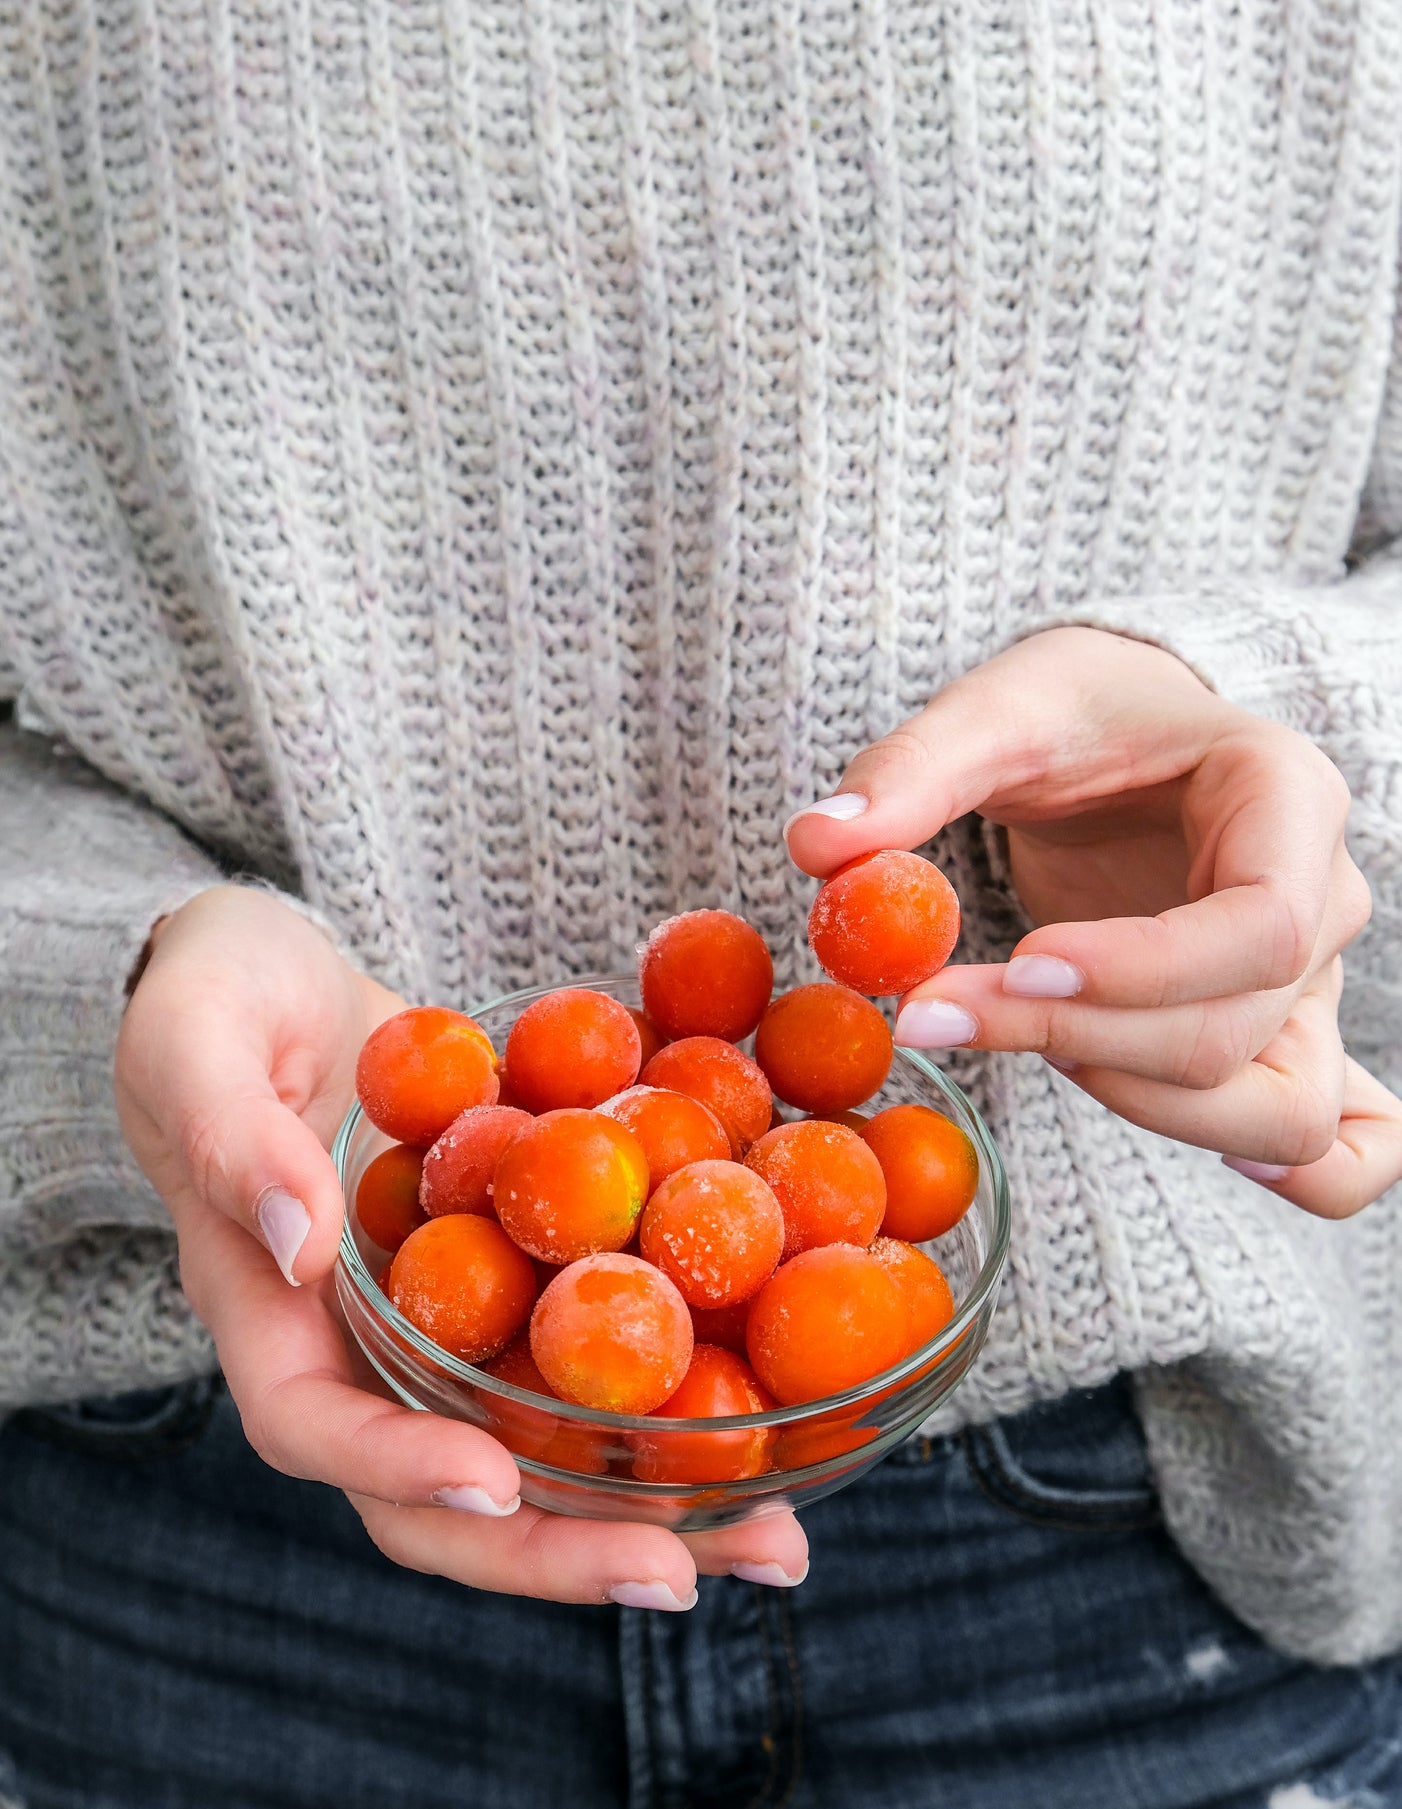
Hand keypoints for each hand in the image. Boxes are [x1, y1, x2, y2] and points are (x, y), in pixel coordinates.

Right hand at [117, 886, 807, 1604]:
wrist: (278, 975)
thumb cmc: (213, 997)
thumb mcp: (197, 1041)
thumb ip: (231, 1136)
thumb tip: (299, 1240)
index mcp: (269, 1312)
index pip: (316, 1427)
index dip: (397, 1469)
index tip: (494, 1479)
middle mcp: (362, 1349)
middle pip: (448, 1491)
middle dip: (563, 1547)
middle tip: (692, 1570)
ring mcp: (446, 1323)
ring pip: (539, 1448)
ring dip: (652, 1504)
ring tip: (778, 1537)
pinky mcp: (515, 1280)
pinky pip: (590, 1352)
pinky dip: (681, 1386)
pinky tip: (782, 1413)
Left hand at [786, 627, 1401, 1218]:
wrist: (1128, 737)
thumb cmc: (1082, 714)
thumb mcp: (1001, 708)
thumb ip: (915, 767)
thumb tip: (818, 841)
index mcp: (1288, 796)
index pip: (1260, 925)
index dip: (1142, 970)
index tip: (1018, 964)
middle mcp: (1324, 900)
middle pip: (1235, 1030)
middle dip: (1076, 1039)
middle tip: (930, 1008)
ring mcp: (1312, 984)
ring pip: (1276, 1107)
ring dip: (1133, 1102)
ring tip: (1005, 1036)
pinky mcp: (1279, 1039)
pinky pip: (1343, 1140)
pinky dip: (1295, 1170)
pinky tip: (1198, 1147)